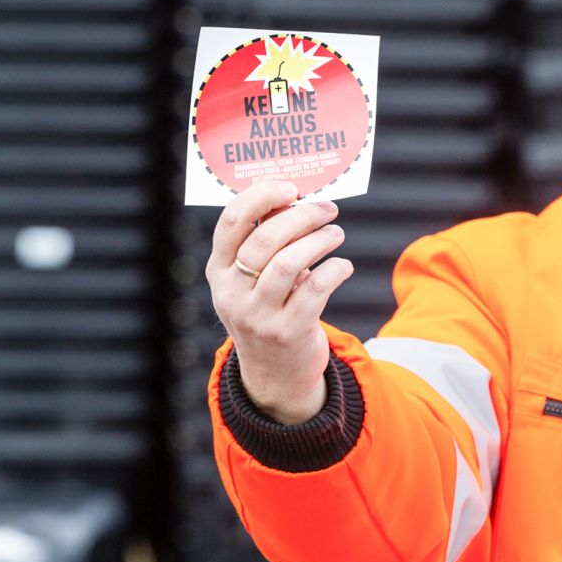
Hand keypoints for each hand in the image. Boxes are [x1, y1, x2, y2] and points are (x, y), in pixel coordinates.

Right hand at [206, 181, 353, 424]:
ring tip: (336, 234)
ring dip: (321, 240)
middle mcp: (232, 293)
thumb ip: (267, 243)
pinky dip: (335, 269)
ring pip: (290, 263)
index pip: (231, 222)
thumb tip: (297, 199)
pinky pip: (316, 289)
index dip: (261, 197)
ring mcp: (257, 316)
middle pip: (265, 239)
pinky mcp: (287, 332)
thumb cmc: (269, 308)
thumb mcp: (253, 280)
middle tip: (328, 209)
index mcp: (218, 271)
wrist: (275, 373)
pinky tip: (343, 265)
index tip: (291, 188)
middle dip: (303, 216)